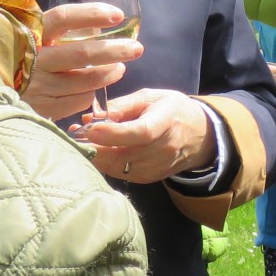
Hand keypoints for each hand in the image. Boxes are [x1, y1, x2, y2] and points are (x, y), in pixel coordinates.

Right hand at [26, 3, 142, 120]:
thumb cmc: (19, 56)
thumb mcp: (30, 36)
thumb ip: (56, 28)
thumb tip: (97, 21)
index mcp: (30, 34)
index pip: (64, 19)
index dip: (92, 14)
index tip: (117, 15)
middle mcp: (34, 60)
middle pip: (82, 53)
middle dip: (115, 50)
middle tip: (136, 49)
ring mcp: (38, 85)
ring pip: (85, 81)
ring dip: (109, 74)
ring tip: (120, 68)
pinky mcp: (42, 107)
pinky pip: (77, 101)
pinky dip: (90, 94)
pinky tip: (95, 88)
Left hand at [73, 88, 217, 183]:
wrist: (200, 136)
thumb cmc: (172, 110)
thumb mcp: (151, 97)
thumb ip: (123, 105)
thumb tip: (94, 116)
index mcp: (166, 122)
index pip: (140, 132)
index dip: (114, 133)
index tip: (90, 128)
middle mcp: (164, 149)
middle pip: (123, 154)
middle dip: (94, 145)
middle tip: (75, 133)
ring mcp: (156, 167)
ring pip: (117, 166)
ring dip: (96, 155)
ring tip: (84, 139)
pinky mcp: (149, 178)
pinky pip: (120, 173)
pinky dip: (105, 162)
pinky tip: (99, 150)